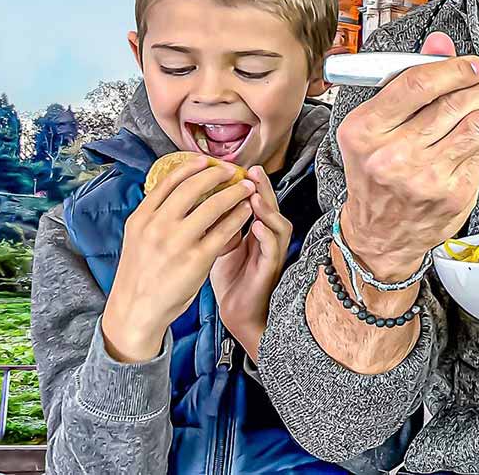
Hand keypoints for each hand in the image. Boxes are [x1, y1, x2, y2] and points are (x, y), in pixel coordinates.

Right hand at [103, 157, 257, 362]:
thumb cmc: (140, 273)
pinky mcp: (197, 259)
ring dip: (234, 192)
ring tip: (246, 187)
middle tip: (232, 170)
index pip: (169, 181)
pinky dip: (238, 216)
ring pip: (214, 205)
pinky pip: (225, 230)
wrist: (136, 311)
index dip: (191, 166)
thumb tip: (175, 188)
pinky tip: (246, 210)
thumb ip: (153, 214)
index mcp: (141, 218)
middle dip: (217, 174)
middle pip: (193, 187)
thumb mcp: (137, 237)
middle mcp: (157, 226)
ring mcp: (177, 243)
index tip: (207, 160)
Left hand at [209, 165, 294, 362]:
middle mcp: (268, 238)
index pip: (255, 200)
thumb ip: (218, 223)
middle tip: (252, 172)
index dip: (248, 184)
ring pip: (278, 224)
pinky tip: (258, 226)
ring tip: (255, 196)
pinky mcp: (270, 270)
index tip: (237, 167)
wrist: (237, 312)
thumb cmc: (230, 279)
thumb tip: (200, 198)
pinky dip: (266, 236)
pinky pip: (272, 249)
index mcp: (255, 229)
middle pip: (270, 206)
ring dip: (267, 208)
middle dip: (262, 188)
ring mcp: (272, 253)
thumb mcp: (221, 244)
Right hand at [336, 32, 478, 279]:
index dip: (453, 67)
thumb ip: (408, 80)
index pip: (418, 84)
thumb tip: (439, 43)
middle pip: (453, 102)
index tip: (471, 63)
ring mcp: (426, 177)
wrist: (379, 235)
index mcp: (366, 131)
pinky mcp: (454, 194)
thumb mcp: (376, 126)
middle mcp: (393, 155)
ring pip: (477, 124)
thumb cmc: (375, 175)